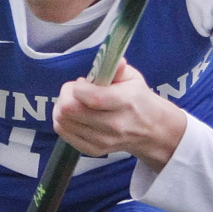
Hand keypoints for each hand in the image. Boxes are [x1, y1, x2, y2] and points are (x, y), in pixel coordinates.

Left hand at [53, 59, 186, 172]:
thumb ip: (117, 67)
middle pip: (70, 110)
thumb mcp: (133, 78)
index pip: (91, 97)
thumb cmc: (138, 98)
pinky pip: (64, 134)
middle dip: (66, 94)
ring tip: (75, 101)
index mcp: (125, 102)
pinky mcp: (94, 151)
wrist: (150, 130)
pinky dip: (63, 121)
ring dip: (62, 107)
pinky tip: (74, 114)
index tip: (83, 81)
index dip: (78, 87)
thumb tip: (111, 60)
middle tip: (75, 90)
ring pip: (63, 122)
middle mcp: (113, 125)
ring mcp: (103, 141)